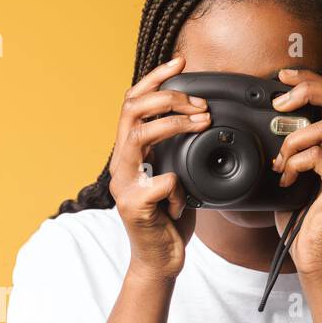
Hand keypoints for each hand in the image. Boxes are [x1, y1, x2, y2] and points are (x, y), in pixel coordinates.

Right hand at [109, 55, 207, 281]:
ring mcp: (124, 184)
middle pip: (132, 110)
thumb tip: (199, 120)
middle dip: (168, 97)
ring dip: (174, 124)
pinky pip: (162, 181)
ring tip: (200, 124)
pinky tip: (184, 201)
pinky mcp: (134, 206)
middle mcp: (122, 164)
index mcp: (130, 154)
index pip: (133, 103)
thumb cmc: (169, 219)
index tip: (179, 62)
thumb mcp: (175, 176)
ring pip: (140, 136)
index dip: (154, 78)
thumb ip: (176, 151)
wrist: (160, 260)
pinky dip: (181, 187)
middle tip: (198, 104)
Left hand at [269, 68, 321, 277]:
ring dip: (293, 140)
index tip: (283, 76)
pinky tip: (285, 179)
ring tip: (279, 163)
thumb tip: (267, 122)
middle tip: (279, 103)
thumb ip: (291, 146)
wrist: (314, 254)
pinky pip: (320, 157)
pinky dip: (295, 162)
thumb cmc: (301, 216)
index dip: (313, 79)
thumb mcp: (293, 172)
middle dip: (310, 89)